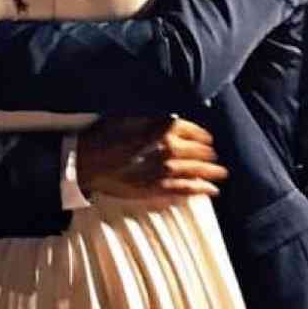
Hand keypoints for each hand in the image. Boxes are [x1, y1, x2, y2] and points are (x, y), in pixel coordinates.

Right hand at [76, 116, 228, 201]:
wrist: (86, 162)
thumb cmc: (104, 136)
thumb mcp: (129, 118)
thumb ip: (153, 120)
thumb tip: (172, 120)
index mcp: (162, 129)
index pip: (191, 131)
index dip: (202, 135)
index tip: (207, 139)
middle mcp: (168, 149)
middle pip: (198, 151)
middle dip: (209, 154)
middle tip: (216, 157)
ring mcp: (164, 171)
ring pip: (196, 171)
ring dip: (211, 172)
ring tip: (221, 174)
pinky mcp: (157, 189)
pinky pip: (185, 190)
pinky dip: (200, 189)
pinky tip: (211, 190)